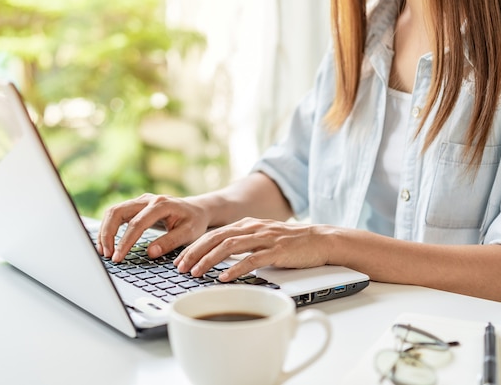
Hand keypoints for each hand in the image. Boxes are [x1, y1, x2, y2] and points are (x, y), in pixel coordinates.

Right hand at [97, 193, 209, 261]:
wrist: (196, 210)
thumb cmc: (193, 221)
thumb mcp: (188, 233)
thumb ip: (170, 242)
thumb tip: (151, 253)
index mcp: (161, 204)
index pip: (136, 223)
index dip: (125, 241)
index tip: (118, 257)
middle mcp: (147, 199)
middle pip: (117, 212)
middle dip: (108, 234)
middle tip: (107, 255)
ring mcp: (140, 201)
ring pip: (113, 212)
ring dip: (105, 231)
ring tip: (103, 251)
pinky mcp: (135, 207)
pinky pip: (116, 214)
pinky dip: (108, 228)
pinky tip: (106, 243)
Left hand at [173, 217, 329, 280]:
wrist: (320, 239)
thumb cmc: (290, 243)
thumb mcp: (262, 237)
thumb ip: (242, 243)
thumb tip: (218, 257)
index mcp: (247, 224)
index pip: (213, 234)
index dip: (194, 246)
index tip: (180, 260)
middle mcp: (253, 228)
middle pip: (216, 238)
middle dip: (194, 253)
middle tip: (180, 267)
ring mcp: (265, 238)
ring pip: (229, 246)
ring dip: (209, 260)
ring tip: (196, 273)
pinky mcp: (277, 251)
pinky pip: (252, 259)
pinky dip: (236, 268)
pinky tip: (225, 277)